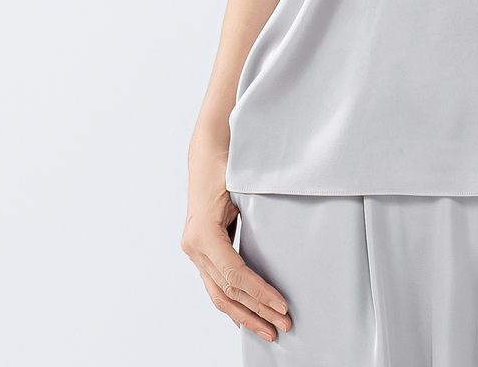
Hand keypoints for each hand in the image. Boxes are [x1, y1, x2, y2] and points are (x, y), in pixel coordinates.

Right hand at [181, 151, 291, 340]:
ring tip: (269, 329)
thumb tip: (282, 243)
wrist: (208, 149)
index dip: (260, 293)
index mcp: (203, 234)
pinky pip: (217, 282)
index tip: (282, 305)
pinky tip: (248, 313)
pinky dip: (234, 299)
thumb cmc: (228, 164)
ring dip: (245, 313)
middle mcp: (194, 247)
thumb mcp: (243, 187)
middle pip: (227, 291)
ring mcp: (194, 250)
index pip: (235, 275)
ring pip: (219, 293)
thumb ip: (257, 215)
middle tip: (283, 326)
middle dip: (256, 311)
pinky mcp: (201, 249)